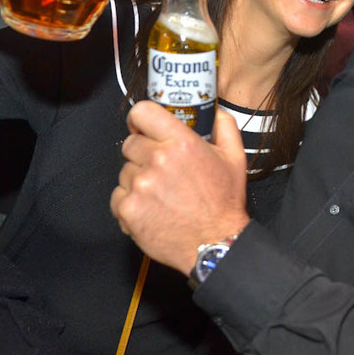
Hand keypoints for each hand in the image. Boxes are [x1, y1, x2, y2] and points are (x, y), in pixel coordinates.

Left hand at [112, 102, 250, 275]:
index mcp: (181, 142)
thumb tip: (214, 111)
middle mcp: (158, 160)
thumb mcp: (235, 158)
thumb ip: (225, 126)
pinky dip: (130, 203)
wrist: (215, 243)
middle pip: (130, 143)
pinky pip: (118, 196)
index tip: (143, 128)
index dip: (140, 120)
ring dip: (137, 179)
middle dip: (142, 153)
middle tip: (160, 170)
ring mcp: (140, 185)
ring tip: (160, 194)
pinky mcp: (128, 209)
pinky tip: (151, 209)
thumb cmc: (224, 203)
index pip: (142, 113)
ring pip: (125, 171)